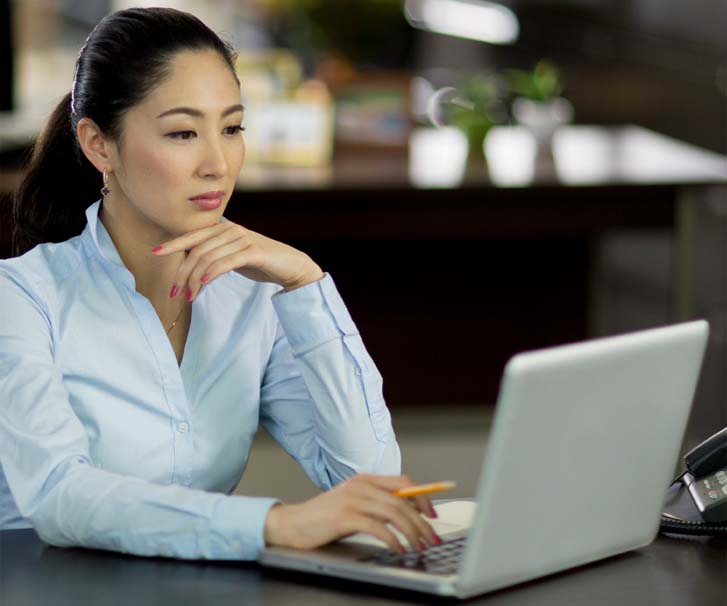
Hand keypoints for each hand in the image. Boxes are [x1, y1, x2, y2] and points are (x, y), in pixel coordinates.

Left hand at [151, 221, 324, 300]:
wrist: (290, 266)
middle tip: (175, 293)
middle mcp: (231, 230)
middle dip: (183, 273)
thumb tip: (190, 269)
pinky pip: (226, 262)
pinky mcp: (254, 251)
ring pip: (208, 258)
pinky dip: (212, 273)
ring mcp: (242, 239)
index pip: (193, 236)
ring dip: (195, 280)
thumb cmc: (260, 262)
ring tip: (189, 297)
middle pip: (197, 250)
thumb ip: (214, 256)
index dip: (173, 244)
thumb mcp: (233, 256)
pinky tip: (203, 284)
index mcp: (223, 228)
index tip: (155, 252)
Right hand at [264, 474, 441, 552]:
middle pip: (403, 501)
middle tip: (432, 538)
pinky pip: (377, 527)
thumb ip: (376, 504)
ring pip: (394, 513)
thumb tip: (408, 513)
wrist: (292, 523)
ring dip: (412, 532)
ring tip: (419, 546)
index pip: (403, 482)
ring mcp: (352, 499)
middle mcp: (360, 485)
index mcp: (365, 480)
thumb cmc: (324, 517)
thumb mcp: (354, 504)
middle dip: (422, 522)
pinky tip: (398, 549)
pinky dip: (392, 539)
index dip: (423, 497)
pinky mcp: (344, 516)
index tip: (433, 515)